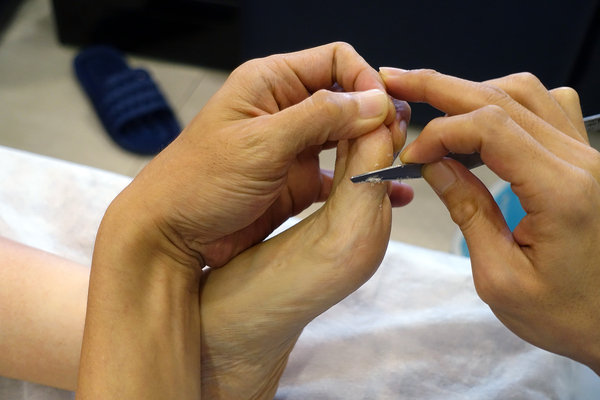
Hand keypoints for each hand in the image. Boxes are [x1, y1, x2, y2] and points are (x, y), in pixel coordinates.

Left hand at [79, 43, 412, 398]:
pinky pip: (339, 176)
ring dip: (373, 148)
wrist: (169, 236)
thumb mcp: (260, 144)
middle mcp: (285, 111)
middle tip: (396, 141)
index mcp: (270, 84)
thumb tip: (374, 102)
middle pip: (346, 99)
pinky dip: (361, 181)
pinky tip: (384, 193)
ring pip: (347, 138)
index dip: (364, 81)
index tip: (383, 111)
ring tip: (395, 165)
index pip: (335, 61)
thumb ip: (318, 118)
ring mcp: (292, 148)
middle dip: (374, 117)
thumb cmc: (198, 183)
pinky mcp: (296, 183)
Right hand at [382, 68, 599, 373]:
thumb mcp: (500, 278)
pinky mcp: (587, 160)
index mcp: (562, 193)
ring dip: (474, 92)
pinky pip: (549, 108)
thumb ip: (467, 212)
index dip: (440, 132)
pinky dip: (508, 103)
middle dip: (441, 87)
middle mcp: (582, 162)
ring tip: (434, 103)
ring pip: (526, 94)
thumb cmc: (566, 315)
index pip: (490, 130)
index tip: (412, 155)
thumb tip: (434, 165)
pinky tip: (485, 121)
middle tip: (397, 80)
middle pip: (504, 98)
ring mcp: (589, 156)